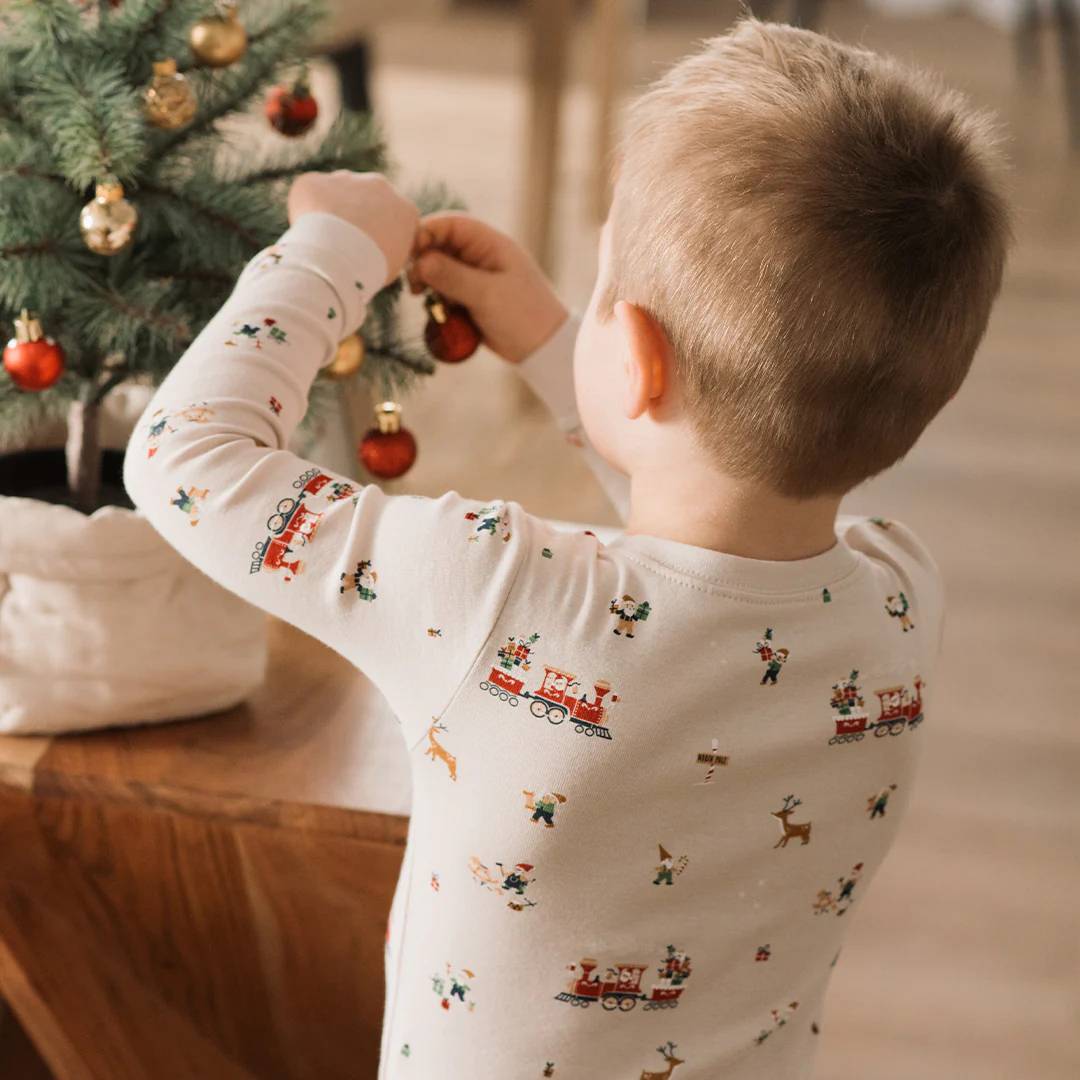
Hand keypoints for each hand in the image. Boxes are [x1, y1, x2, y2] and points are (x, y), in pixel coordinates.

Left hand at [288, 171, 417, 286]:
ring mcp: (345, 179)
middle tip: (343, 247)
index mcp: (405, 210)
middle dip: (354, 218)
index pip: (393, 220)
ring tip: (323, 243)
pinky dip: (303, 213)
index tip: (367, 253)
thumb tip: (378, 250)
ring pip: (335, 194)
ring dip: (329, 212)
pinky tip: (306, 234)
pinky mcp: (314, 181)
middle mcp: (379, 186)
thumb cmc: (369, 270)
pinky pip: (308, 196)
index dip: (378, 236)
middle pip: (365, 200)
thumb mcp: (394, 265)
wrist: (337, 257)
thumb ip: (390, 248)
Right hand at [408, 213, 567, 362]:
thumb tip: (419, 261)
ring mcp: (475, 276)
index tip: (410, 254)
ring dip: (427, 281)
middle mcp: (481, 255)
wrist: (543, 349)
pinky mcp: (471, 297)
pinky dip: (436, 297)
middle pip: (439, 245)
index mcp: (490, 243)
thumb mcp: (487, 295)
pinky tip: (437, 310)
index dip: (426, 233)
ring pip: (439, 269)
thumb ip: (452, 276)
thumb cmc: (523, 316)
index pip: (450, 225)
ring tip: (421, 297)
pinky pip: (445, 290)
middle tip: (415, 284)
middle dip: (423, 261)